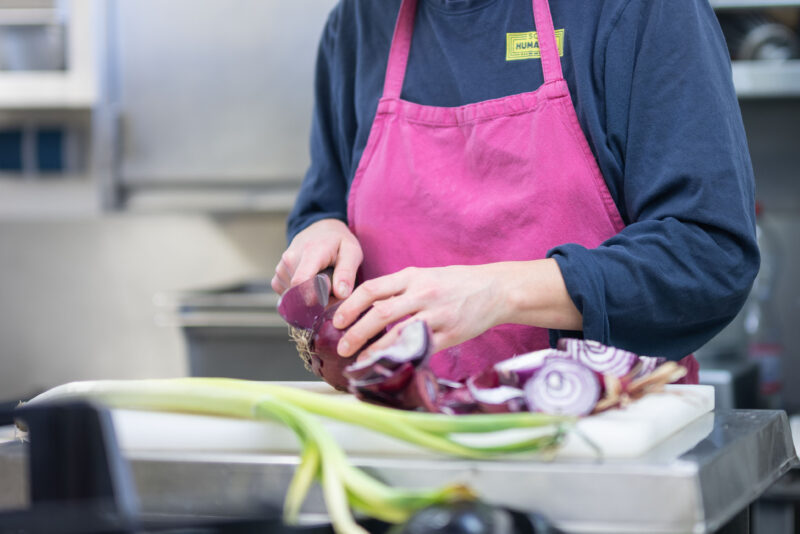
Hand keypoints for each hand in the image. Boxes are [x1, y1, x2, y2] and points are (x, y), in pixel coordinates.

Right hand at [271, 219, 362, 299]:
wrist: (321, 230)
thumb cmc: (338, 242)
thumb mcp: (351, 252)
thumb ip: (347, 273)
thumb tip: (341, 294)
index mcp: (310, 251)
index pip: (301, 281)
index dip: (313, 298)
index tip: (328, 301)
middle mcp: (290, 258)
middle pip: (301, 293)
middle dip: (318, 299)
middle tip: (332, 290)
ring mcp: (281, 267)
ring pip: (294, 296)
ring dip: (309, 297)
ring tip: (321, 283)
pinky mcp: (277, 275)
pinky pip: (287, 294)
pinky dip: (299, 295)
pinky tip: (309, 283)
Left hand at [332, 264, 507, 358]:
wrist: (496, 289)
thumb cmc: (457, 283)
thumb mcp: (426, 276)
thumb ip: (400, 289)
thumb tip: (369, 306)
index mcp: (412, 277)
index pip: (372, 289)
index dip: (351, 305)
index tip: (338, 320)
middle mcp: (422, 294)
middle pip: (380, 313)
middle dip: (356, 332)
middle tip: (342, 346)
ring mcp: (436, 315)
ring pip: (398, 334)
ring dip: (375, 350)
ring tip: (360, 361)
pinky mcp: (450, 334)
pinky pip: (421, 348)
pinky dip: (402, 358)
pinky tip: (390, 366)